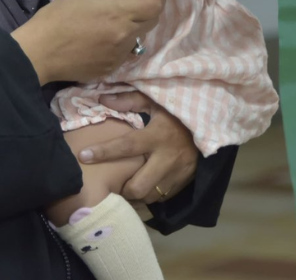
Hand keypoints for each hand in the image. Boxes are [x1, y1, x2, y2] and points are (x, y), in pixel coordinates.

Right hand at [10, 0, 163, 84]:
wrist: (39, 53)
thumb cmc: (58, 17)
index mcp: (119, 15)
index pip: (156, 5)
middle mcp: (124, 37)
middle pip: (152, 21)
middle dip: (147, 10)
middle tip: (128, 4)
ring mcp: (119, 56)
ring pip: (138, 37)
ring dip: (132, 28)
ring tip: (108, 23)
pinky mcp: (111, 69)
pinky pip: (124, 52)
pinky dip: (119, 43)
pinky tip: (99, 39)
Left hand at [78, 91, 197, 205]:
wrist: (211, 119)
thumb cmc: (177, 108)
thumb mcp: (155, 99)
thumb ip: (129, 100)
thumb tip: (102, 98)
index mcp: (158, 135)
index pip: (126, 146)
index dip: (104, 152)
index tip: (83, 156)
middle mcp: (168, 158)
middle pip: (138, 186)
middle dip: (122, 188)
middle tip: (113, 182)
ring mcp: (179, 173)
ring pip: (150, 196)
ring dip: (136, 193)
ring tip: (127, 185)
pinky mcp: (186, 181)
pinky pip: (163, 197)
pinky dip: (151, 194)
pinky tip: (146, 185)